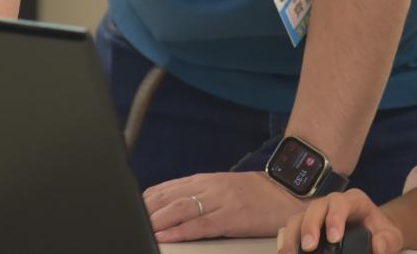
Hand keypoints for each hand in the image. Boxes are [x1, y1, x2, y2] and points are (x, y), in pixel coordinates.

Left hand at [144, 170, 299, 241]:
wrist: (287, 192)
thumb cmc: (255, 194)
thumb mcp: (223, 188)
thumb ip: (199, 194)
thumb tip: (172, 205)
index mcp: (206, 180)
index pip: (168, 188)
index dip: (147, 199)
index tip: (130, 207)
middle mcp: (210, 187)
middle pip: (170, 197)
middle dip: (147, 210)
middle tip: (129, 217)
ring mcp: (221, 201)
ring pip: (181, 209)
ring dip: (158, 220)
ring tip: (142, 227)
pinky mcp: (232, 217)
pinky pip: (201, 225)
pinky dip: (180, 231)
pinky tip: (167, 237)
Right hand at [276, 189, 405, 253]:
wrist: (374, 234)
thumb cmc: (381, 233)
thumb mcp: (391, 237)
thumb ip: (388, 241)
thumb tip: (377, 247)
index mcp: (354, 201)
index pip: (342, 203)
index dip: (335, 218)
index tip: (334, 238)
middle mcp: (332, 203)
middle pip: (316, 207)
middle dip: (310, 226)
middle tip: (309, 248)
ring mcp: (317, 214)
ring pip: (298, 217)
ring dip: (292, 236)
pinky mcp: (306, 226)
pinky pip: (291, 229)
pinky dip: (286, 242)